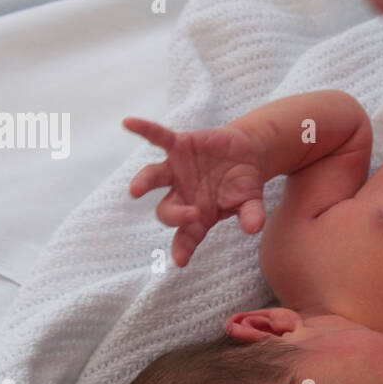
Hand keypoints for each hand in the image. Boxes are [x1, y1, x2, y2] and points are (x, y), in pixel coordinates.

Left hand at [124, 117, 267, 266]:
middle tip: (190, 215)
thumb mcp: (252, 201)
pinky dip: (144, 130)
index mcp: (197, 215)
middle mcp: (181, 195)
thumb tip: (253, 227)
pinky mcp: (179, 146)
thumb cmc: (244, 184)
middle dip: (176, 215)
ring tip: (135, 190)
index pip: (188, 235)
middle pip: (167, 210)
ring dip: (144, 182)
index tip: (180, 261)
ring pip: (154, 178)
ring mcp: (176, 171)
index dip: (183, 247)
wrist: (246, 153)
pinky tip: (128, 123)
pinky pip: (159, 137)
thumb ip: (251, 214)